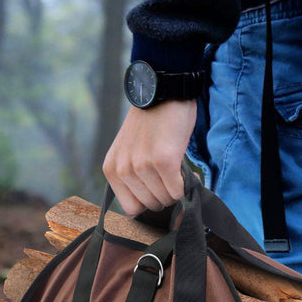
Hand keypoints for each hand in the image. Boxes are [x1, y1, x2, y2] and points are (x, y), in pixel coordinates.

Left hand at [103, 100, 196, 215]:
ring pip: (166, 199)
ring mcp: (142, 166)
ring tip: (180, 173)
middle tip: (173, 179)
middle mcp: (124, 170)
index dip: (149, 203)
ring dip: (177, 190)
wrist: (161, 92)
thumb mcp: (129, 151)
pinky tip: (189, 173)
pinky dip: (187, 185)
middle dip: (165, 196)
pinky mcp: (163, 162)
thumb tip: (151, 203)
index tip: (159, 190)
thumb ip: (132, 176)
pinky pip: (178, 190)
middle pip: (151, 205)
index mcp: (112, 170)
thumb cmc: (149, 123)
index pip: (131, 208)